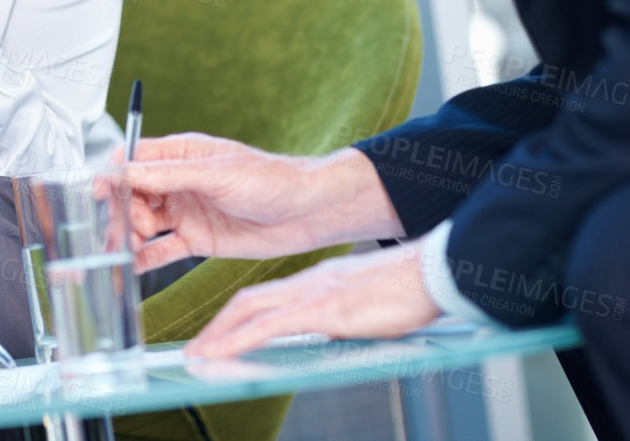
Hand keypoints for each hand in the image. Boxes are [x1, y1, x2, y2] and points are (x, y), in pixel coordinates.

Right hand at [123, 136, 402, 273]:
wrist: (308, 212)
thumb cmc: (271, 180)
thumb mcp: (217, 173)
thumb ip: (169, 176)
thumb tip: (125, 172)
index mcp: (181, 156)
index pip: (132, 161)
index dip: (112, 177)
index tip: (97, 195)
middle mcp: (178, 183)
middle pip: (131, 195)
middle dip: (119, 212)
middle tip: (119, 232)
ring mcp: (186, 211)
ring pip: (142, 224)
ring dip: (128, 237)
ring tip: (121, 253)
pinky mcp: (197, 239)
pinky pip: (162, 249)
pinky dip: (145, 258)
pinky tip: (132, 268)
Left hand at [187, 240, 439, 358]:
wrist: (433, 272)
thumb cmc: (410, 291)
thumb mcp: (366, 305)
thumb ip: (342, 317)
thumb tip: (329, 336)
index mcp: (319, 281)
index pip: (266, 295)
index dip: (236, 314)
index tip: (218, 332)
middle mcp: (309, 283)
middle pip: (248, 300)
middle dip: (219, 325)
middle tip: (197, 348)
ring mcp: (313, 294)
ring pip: (250, 310)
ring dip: (219, 334)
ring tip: (198, 356)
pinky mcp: (321, 309)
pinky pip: (268, 327)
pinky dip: (238, 340)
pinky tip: (221, 355)